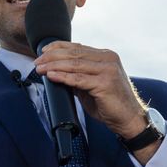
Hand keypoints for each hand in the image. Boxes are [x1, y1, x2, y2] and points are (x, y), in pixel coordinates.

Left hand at [34, 41, 160, 161]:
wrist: (129, 119)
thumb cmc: (111, 104)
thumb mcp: (92, 85)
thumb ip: (78, 76)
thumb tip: (56, 71)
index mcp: (106, 56)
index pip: (78, 47)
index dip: (58, 47)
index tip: (43, 51)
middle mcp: (108, 59)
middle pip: (74, 54)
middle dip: (52, 57)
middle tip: (37, 62)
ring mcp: (108, 70)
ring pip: (74, 64)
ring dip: (54, 66)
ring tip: (40, 69)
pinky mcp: (105, 84)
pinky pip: (78, 79)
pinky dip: (63, 77)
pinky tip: (52, 76)